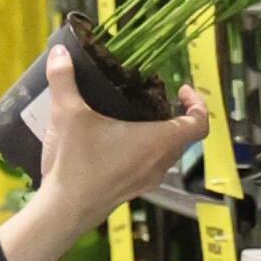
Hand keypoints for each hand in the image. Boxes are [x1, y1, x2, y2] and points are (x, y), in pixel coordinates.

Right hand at [32, 37, 202, 240]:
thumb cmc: (76, 162)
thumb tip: (60, 52)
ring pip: (167, 153)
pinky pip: (151, 166)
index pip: (199, 124)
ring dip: (160, 135)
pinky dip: (145, 151)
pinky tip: (117, 143)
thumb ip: (64, 79)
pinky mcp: (133, 190)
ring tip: (136, 118)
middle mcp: (160, 163)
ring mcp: (148, 180)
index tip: (181, 90)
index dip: (198, 103)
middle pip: (183, 137)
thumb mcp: (67, 114)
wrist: (64, 209)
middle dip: (174, 115)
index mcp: (158, 141)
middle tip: (153, 99)